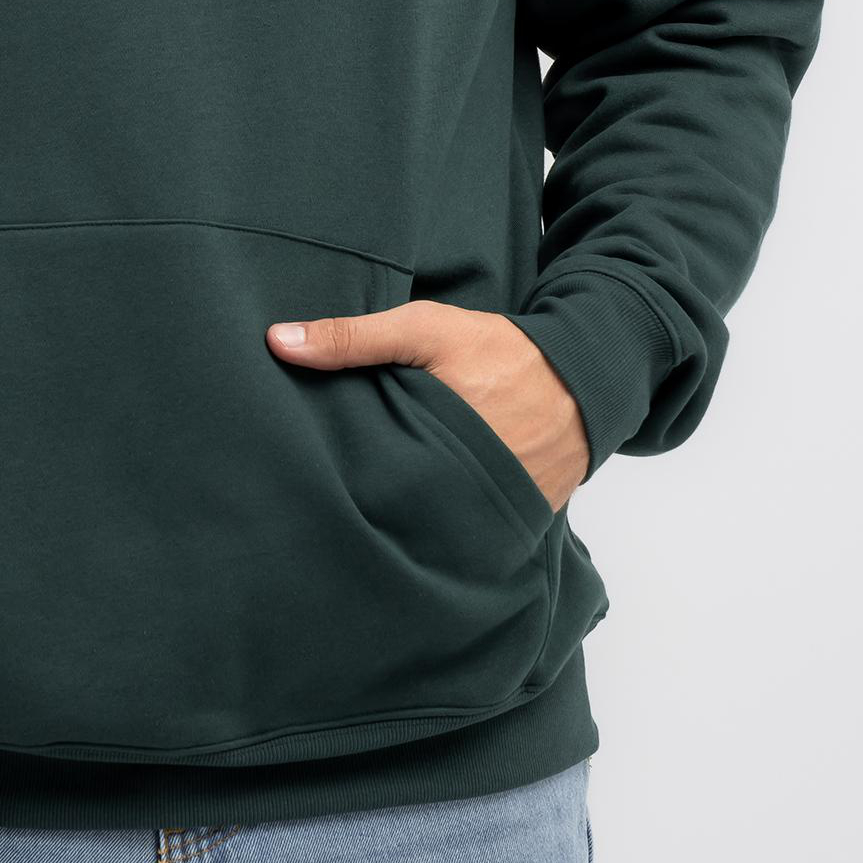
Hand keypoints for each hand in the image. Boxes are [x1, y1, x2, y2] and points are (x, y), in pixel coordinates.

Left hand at [267, 300, 589, 511]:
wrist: (586, 380)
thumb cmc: (500, 351)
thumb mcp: (425, 331)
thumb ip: (353, 337)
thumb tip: (276, 342)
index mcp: (431, 448)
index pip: (362, 484)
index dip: (330, 485)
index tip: (292, 486)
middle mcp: (459, 494)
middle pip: (389, 515)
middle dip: (360, 513)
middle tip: (314, 515)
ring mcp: (488, 518)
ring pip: (424, 530)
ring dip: (399, 523)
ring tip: (356, 528)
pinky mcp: (512, 528)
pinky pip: (463, 532)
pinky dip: (441, 526)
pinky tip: (412, 526)